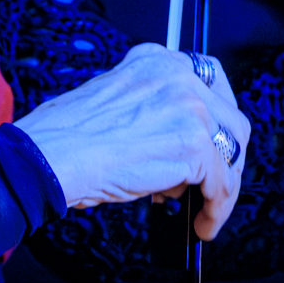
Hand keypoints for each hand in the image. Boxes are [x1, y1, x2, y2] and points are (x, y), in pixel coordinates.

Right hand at [14, 43, 249, 239]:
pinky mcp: (194, 144)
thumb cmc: (68, 137)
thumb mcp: (117, 100)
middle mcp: (178, 74)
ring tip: (205, 209)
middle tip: (214, 182)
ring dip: (223, 185)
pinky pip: (222, 183)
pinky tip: (202, 223)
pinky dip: (217, 208)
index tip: (215, 140)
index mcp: (156, 59)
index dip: (216, 116)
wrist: (51, 155)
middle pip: (231, 115)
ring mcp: (190, 107)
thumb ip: (153, 109)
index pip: (209, 79)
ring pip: (232, 150)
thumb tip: (181, 151)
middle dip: (226, 154)